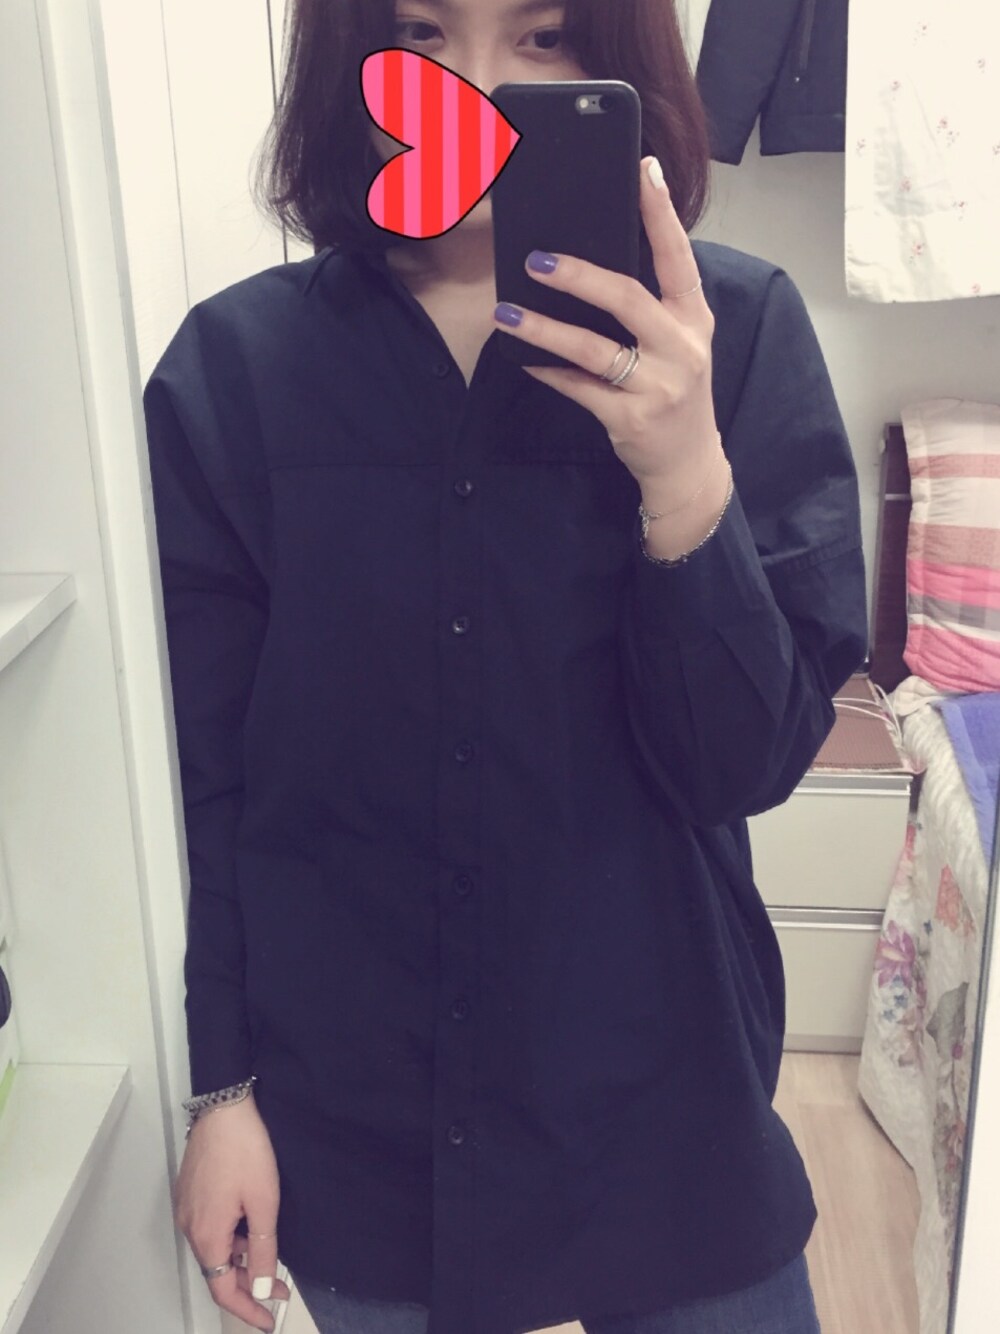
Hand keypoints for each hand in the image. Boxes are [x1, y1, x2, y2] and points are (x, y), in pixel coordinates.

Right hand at [173, 1096, 290, 1331]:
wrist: (223, 1106)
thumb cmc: (244, 1148)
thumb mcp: (264, 1202)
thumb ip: (264, 1249)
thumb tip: (264, 1287)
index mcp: (206, 1235)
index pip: (223, 1290)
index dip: (247, 1309)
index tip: (268, 1320)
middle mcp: (189, 1227)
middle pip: (217, 1270)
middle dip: (249, 1283)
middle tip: (280, 1287)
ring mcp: (187, 1209)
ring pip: (214, 1249)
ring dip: (241, 1259)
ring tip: (270, 1256)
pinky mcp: (189, 1193)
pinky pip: (209, 1228)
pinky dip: (230, 1238)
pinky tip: (250, 1229)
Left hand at [492, 156, 719, 490]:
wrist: (689, 463)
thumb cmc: (674, 390)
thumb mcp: (678, 343)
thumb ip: (649, 306)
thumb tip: (588, 260)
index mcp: (694, 318)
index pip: (679, 257)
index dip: (661, 213)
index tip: (643, 169)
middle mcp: (682, 348)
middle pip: (628, 299)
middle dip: (580, 276)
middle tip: (536, 259)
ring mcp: (658, 386)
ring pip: (594, 348)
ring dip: (545, 328)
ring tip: (506, 312)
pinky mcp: (630, 419)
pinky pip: (579, 388)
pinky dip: (549, 371)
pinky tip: (522, 358)